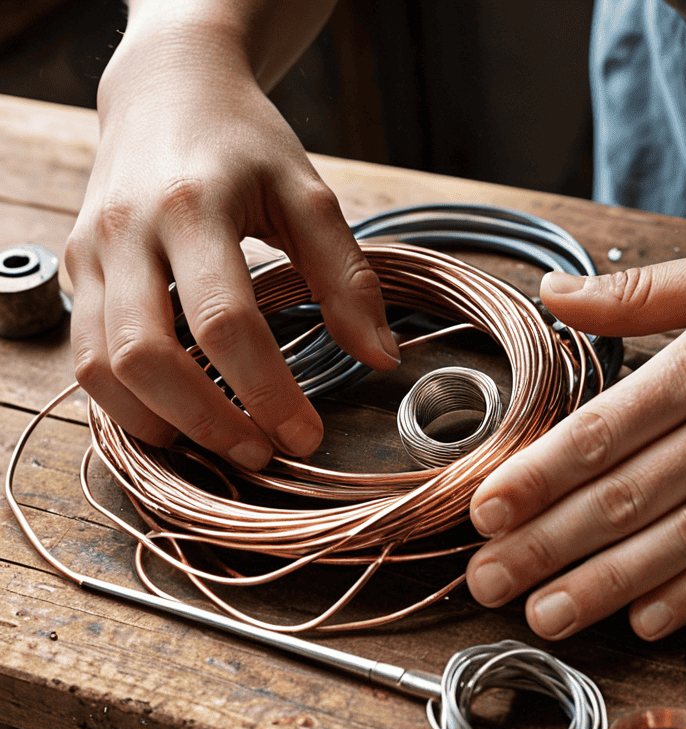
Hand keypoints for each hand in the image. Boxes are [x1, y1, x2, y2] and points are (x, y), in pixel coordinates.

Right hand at [65, 16, 399, 469]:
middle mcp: (128, 232)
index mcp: (196, 207)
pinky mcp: (76, 270)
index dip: (267, 391)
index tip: (307, 436)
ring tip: (222, 446)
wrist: (168, 89)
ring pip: (101, 367)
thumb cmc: (246, 143)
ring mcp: (91, 253)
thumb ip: (346, 276)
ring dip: (160, 423)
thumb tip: (382, 357)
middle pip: (147, 356)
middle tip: (262, 455)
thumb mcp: (309, 194)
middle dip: (207, 422)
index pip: (226, 321)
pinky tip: (177, 420)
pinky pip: (84, 357)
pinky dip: (126, 404)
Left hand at [466, 213, 685, 639]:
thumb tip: (559, 294)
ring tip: (545, 615)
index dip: (539, 474)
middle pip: (627, 495)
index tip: (486, 509)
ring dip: (605, 584)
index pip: (604, 428)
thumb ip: (644, 290)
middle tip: (488, 579)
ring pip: (680, 539)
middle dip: (548, 543)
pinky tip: (644, 617)